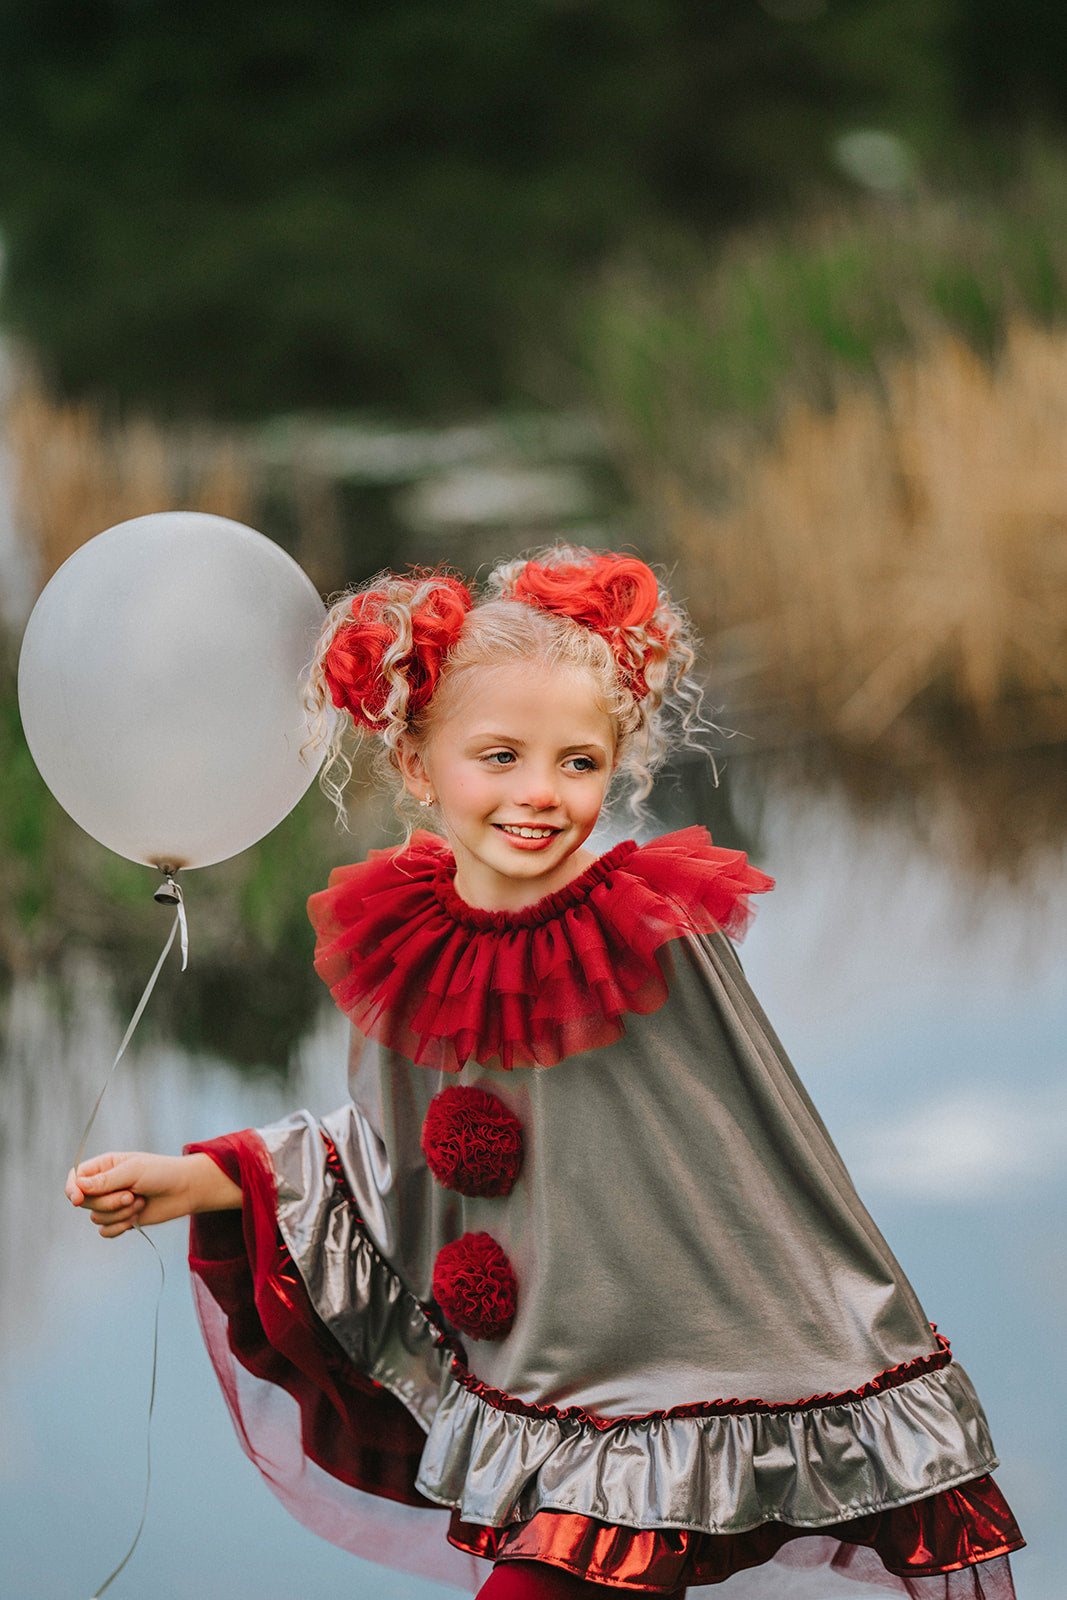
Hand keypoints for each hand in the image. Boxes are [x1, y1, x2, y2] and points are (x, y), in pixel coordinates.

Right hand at [66, 1151, 239, 1235]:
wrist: (185, 1190)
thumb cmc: (161, 1173)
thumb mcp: (133, 1171)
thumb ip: (105, 1180)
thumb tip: (78, 1186)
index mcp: (105, 1166)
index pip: (75, 1177)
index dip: (72, 1189)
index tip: (77, 1200)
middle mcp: (104, 1185)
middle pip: (86, 1202)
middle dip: (108, 1203)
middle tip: (131, 1195)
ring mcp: (111, 1203)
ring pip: (96, 1217)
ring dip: (120, 1213)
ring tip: (140, 1202)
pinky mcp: (120, 1219)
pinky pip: (105, 1231)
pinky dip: (120, 1227)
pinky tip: (137, 1217)